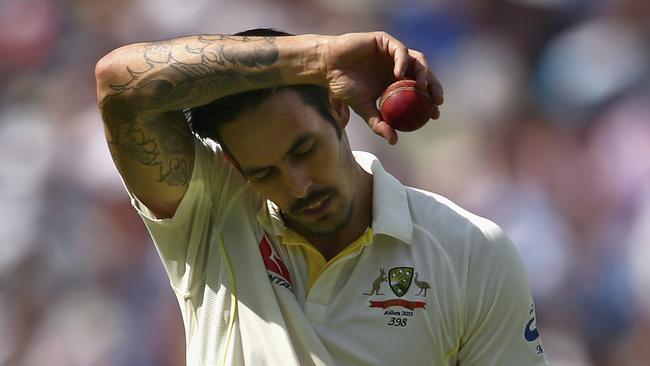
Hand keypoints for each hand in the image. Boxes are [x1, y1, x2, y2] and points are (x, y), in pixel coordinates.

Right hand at [322, 32, 442, 143]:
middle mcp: (398, 65)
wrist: (327, 68)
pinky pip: (400, 51)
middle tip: (436, 101)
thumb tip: (394, 141)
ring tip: (422, 87)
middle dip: (434, 87)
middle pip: (423, 74)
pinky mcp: (385, 41)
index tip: (434, 115)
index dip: (430, 101)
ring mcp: (392, 53)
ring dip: (423, 72)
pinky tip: (400, 74)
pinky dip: (403, 62)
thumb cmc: (344, 87)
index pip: (420, 90)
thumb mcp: (364, 109)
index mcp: (396, 81)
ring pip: (417, 60)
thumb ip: (379, 123)